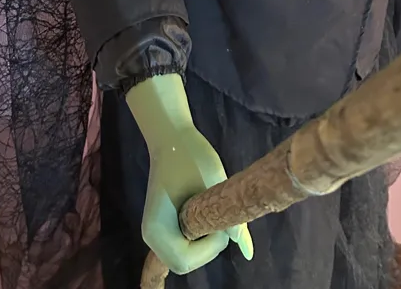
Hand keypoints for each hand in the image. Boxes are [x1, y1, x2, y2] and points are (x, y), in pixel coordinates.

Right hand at [126, 74, 252, 275]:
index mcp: (157, 229)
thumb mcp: (214, 185)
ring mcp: (156, 233)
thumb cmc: (191, 157)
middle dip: (208, 248)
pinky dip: (200, 238)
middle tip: (220, 219)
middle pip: (185, 263)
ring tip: (213, 214)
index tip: (222, 224)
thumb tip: (248, 253)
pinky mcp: (164, 226)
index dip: (209, 249)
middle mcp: (152, 237)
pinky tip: (208, 219)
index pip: (184, 261)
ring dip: (205, 243)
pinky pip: (183, 245)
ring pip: (185, 256)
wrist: (173, 138)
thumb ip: (231, 221)